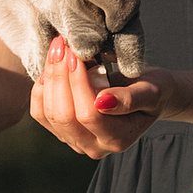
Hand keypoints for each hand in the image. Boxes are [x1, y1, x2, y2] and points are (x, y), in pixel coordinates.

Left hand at [28, 39, 168, 160]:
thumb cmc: (151, 89)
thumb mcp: (151, 90)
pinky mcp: (62, 132)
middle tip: (62, 45)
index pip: (89, 114)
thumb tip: (101, 102)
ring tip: (58, 50)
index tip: (76, 53)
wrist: (144, 95)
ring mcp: (75, 141)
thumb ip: (130, 99)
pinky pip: (40, 113)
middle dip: (59, 77)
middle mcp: (94, 146)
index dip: (78, 83)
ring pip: (48, 114)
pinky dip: (41, 88)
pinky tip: (51, 68)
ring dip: (49, 78)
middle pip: (63, 116)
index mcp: (118, 139)